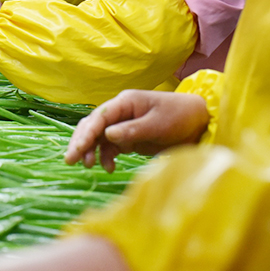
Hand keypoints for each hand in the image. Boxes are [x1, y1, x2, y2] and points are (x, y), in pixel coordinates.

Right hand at [65, 90, 209, 171]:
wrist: (198, 123)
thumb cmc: (180, 117)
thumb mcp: (158, 124)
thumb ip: (132, 130)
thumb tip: (107, 135)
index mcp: (125, 102)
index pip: (99, 117)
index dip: (86, 133)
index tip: (77, 150)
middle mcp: (120, 112)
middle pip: (92, 126)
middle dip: (80, 142)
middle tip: (71, 160)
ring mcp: (123, 125)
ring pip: (98, 138)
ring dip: (91, 151)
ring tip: (88, 166)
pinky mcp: (128, 138)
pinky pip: (109, 147)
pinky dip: (106, 157)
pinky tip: (109, 168)